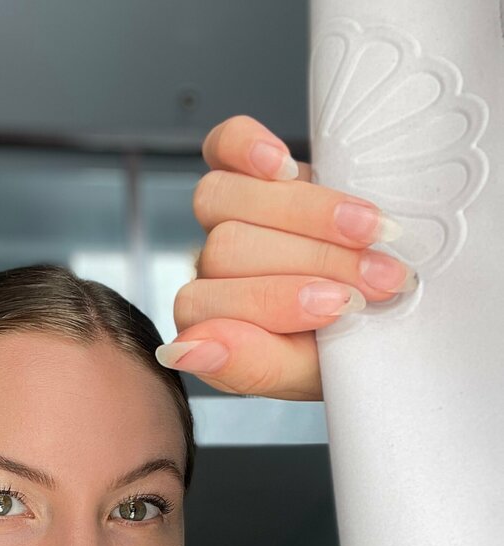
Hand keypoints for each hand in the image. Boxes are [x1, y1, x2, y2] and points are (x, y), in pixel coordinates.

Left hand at [158, 116, 417, 400]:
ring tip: (374, 231)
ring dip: (308, 213)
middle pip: (226, 249)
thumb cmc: (349, 349)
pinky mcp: (248, 170)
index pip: (204, 308)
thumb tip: (185, 351)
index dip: (274, 302)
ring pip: (225, 199)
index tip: (344, 307)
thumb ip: (250, 366)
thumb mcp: (311, 374)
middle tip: (381, 279)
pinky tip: (283, 163)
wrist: (386, 311)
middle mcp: (210, 272)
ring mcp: (226, 217)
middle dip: (314, 262)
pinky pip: (223, 145)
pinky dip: (247, 146)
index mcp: (211, 327)